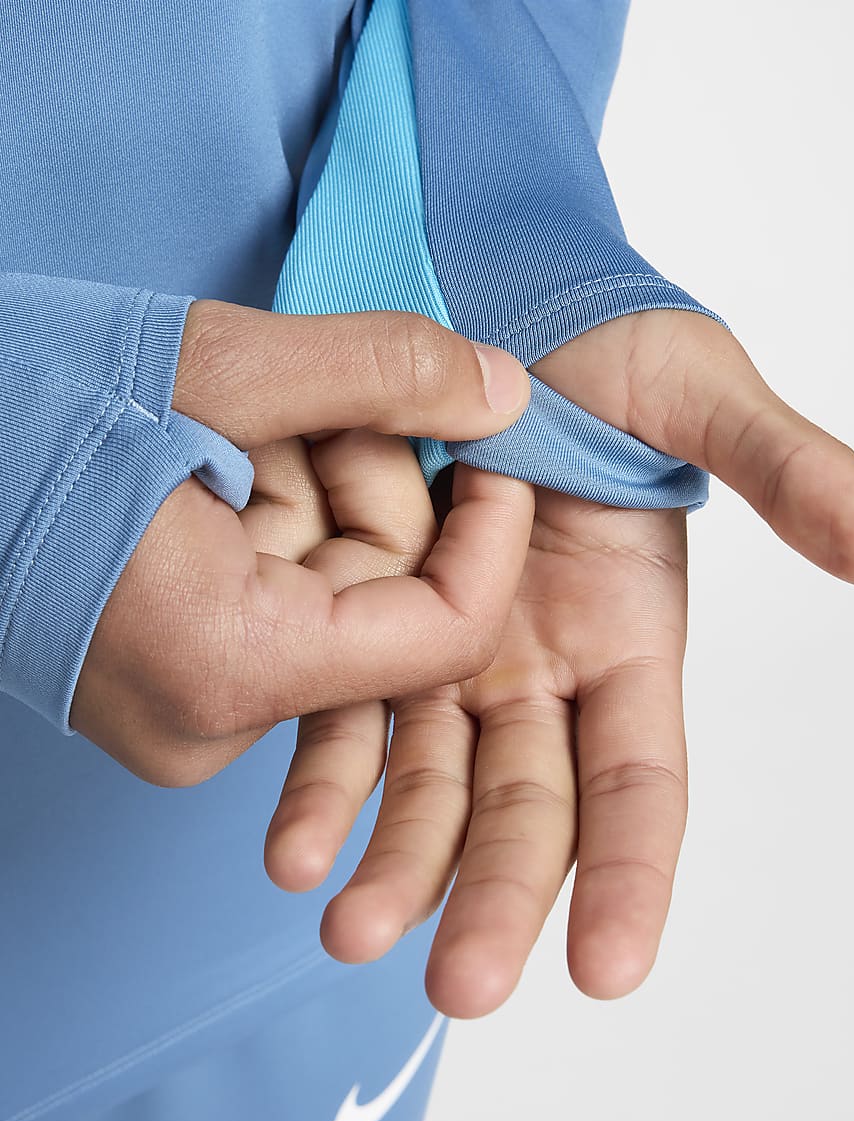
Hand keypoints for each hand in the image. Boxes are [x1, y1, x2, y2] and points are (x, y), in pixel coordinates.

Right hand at [70, 299, 533, 784]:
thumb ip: (378, 373)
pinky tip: (229, 466)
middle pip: (386, 608)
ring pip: (336, 603)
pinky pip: (284, 610)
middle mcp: (211, 722)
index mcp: (228, 664)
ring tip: (243, 427)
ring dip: (319, 496)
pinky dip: (281, 527)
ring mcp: (188, 713)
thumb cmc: (15, 401)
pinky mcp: (174, 685)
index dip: (490, 541)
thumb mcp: (215, 366)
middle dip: (372, 489)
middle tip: (310, 404)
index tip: (494, 450)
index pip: (443, 639)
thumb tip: (506, 393)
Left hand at [268, 309, 853, 1017]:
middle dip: (495, 898)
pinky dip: (321, 778)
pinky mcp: (372, 622)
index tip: (610, 970)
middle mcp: (540, 669)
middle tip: (457, 988)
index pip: (642, 784)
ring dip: (394, 865)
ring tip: (348, 929)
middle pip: (526, 811)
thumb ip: (793, 473)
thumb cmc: (607, 341)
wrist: (492, 294)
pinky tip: (288, 841)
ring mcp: (451, 654)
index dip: (634, 876)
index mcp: (630, 638)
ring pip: (427, 785)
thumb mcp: (703, 396)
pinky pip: (344, 714)